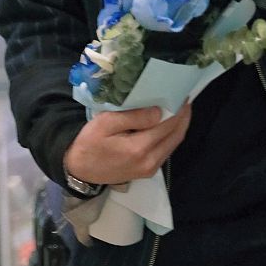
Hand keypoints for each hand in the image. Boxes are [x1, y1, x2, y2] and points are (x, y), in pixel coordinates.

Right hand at [64, 101, 191, 185]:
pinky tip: (168, 123)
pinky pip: (166, 151)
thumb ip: (133, 117)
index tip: (183, 94)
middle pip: (176, 136)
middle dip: (184, 117)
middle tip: (186, 98)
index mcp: (139, 148)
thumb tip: (159, 111)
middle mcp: (149, 161)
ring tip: (180, 108)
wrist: (79, 170)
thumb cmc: (89, 143)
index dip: (179, 109)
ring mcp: (150, 169)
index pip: (168, 125)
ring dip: (179, 126)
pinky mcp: (148, 171)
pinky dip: (171, 136)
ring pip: (173, 144)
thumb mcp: (105, 123)